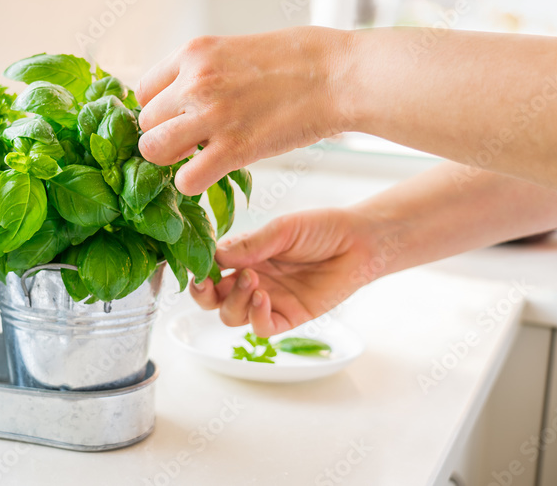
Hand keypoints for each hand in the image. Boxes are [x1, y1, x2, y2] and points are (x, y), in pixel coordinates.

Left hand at [135, 27, 352, 195]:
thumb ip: (205, 71)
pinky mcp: (234, 149)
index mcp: (194, 53)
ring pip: (152, 151)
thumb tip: (184, 97)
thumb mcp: (236, 48)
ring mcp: (211, 115)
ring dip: (171, 161)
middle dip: (164, 136)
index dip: (159, 111)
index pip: (143, 91)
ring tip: (196, 158)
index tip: (178, 119)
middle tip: (191, 142)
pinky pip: (185, 180)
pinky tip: (212, 175)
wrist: (339, 74)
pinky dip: (192, 184)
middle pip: (145, 124)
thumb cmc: (299, 59)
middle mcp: (194, 82)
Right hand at [190, 208, 396, 336]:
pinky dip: (255, 316)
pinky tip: (263, 297)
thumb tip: (215, 255)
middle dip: (203, 294)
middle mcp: (251, 279)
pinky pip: (261, 328)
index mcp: (244, 256)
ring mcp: (269, 300)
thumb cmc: (321, 229)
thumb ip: (249, 244)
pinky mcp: (289, 317)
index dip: (199, 269)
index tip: (197, 265)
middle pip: (212, 299)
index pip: (209, 268)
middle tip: (207, 282)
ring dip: (234, 301)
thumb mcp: (282, 229)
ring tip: (252, 280)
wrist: (359, 243)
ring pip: (231, 315)